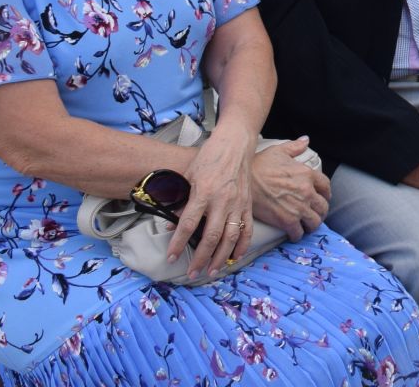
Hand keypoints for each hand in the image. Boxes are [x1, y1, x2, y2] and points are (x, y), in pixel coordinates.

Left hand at [174, 126, 255, 279]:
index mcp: (204, 192)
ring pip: (230, 237)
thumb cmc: (209, 158)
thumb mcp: (188, 176)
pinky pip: (247, 229)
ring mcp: (238, 203)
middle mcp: (222, 201)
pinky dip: (242, 246)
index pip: (189, 224)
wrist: (235, 144)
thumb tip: (170, 224)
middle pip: (211, 237)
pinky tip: (234, 258)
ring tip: (211, 272)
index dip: (178, 243)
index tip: (171, 257)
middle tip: (192, 273)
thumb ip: (180, 200)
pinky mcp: (248, 204)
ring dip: (220, 257)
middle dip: (200, 258)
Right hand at [248, 136, 329, 240]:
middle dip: (321, 212)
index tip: (323, 198)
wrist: (243, 182)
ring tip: (307, 226)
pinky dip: (298, 235)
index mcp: (307, 174)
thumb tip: (306, 140)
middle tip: (315, 214)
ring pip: (315, 222)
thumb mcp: (279, 151)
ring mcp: (298, 207)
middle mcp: (307, 191)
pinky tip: (294, 234)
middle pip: (323, 206)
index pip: (326, 186)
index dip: (326, 194)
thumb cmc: (259, 165)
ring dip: (312, 225)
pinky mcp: (287, 220)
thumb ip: (295, 147)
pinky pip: (299, 232)